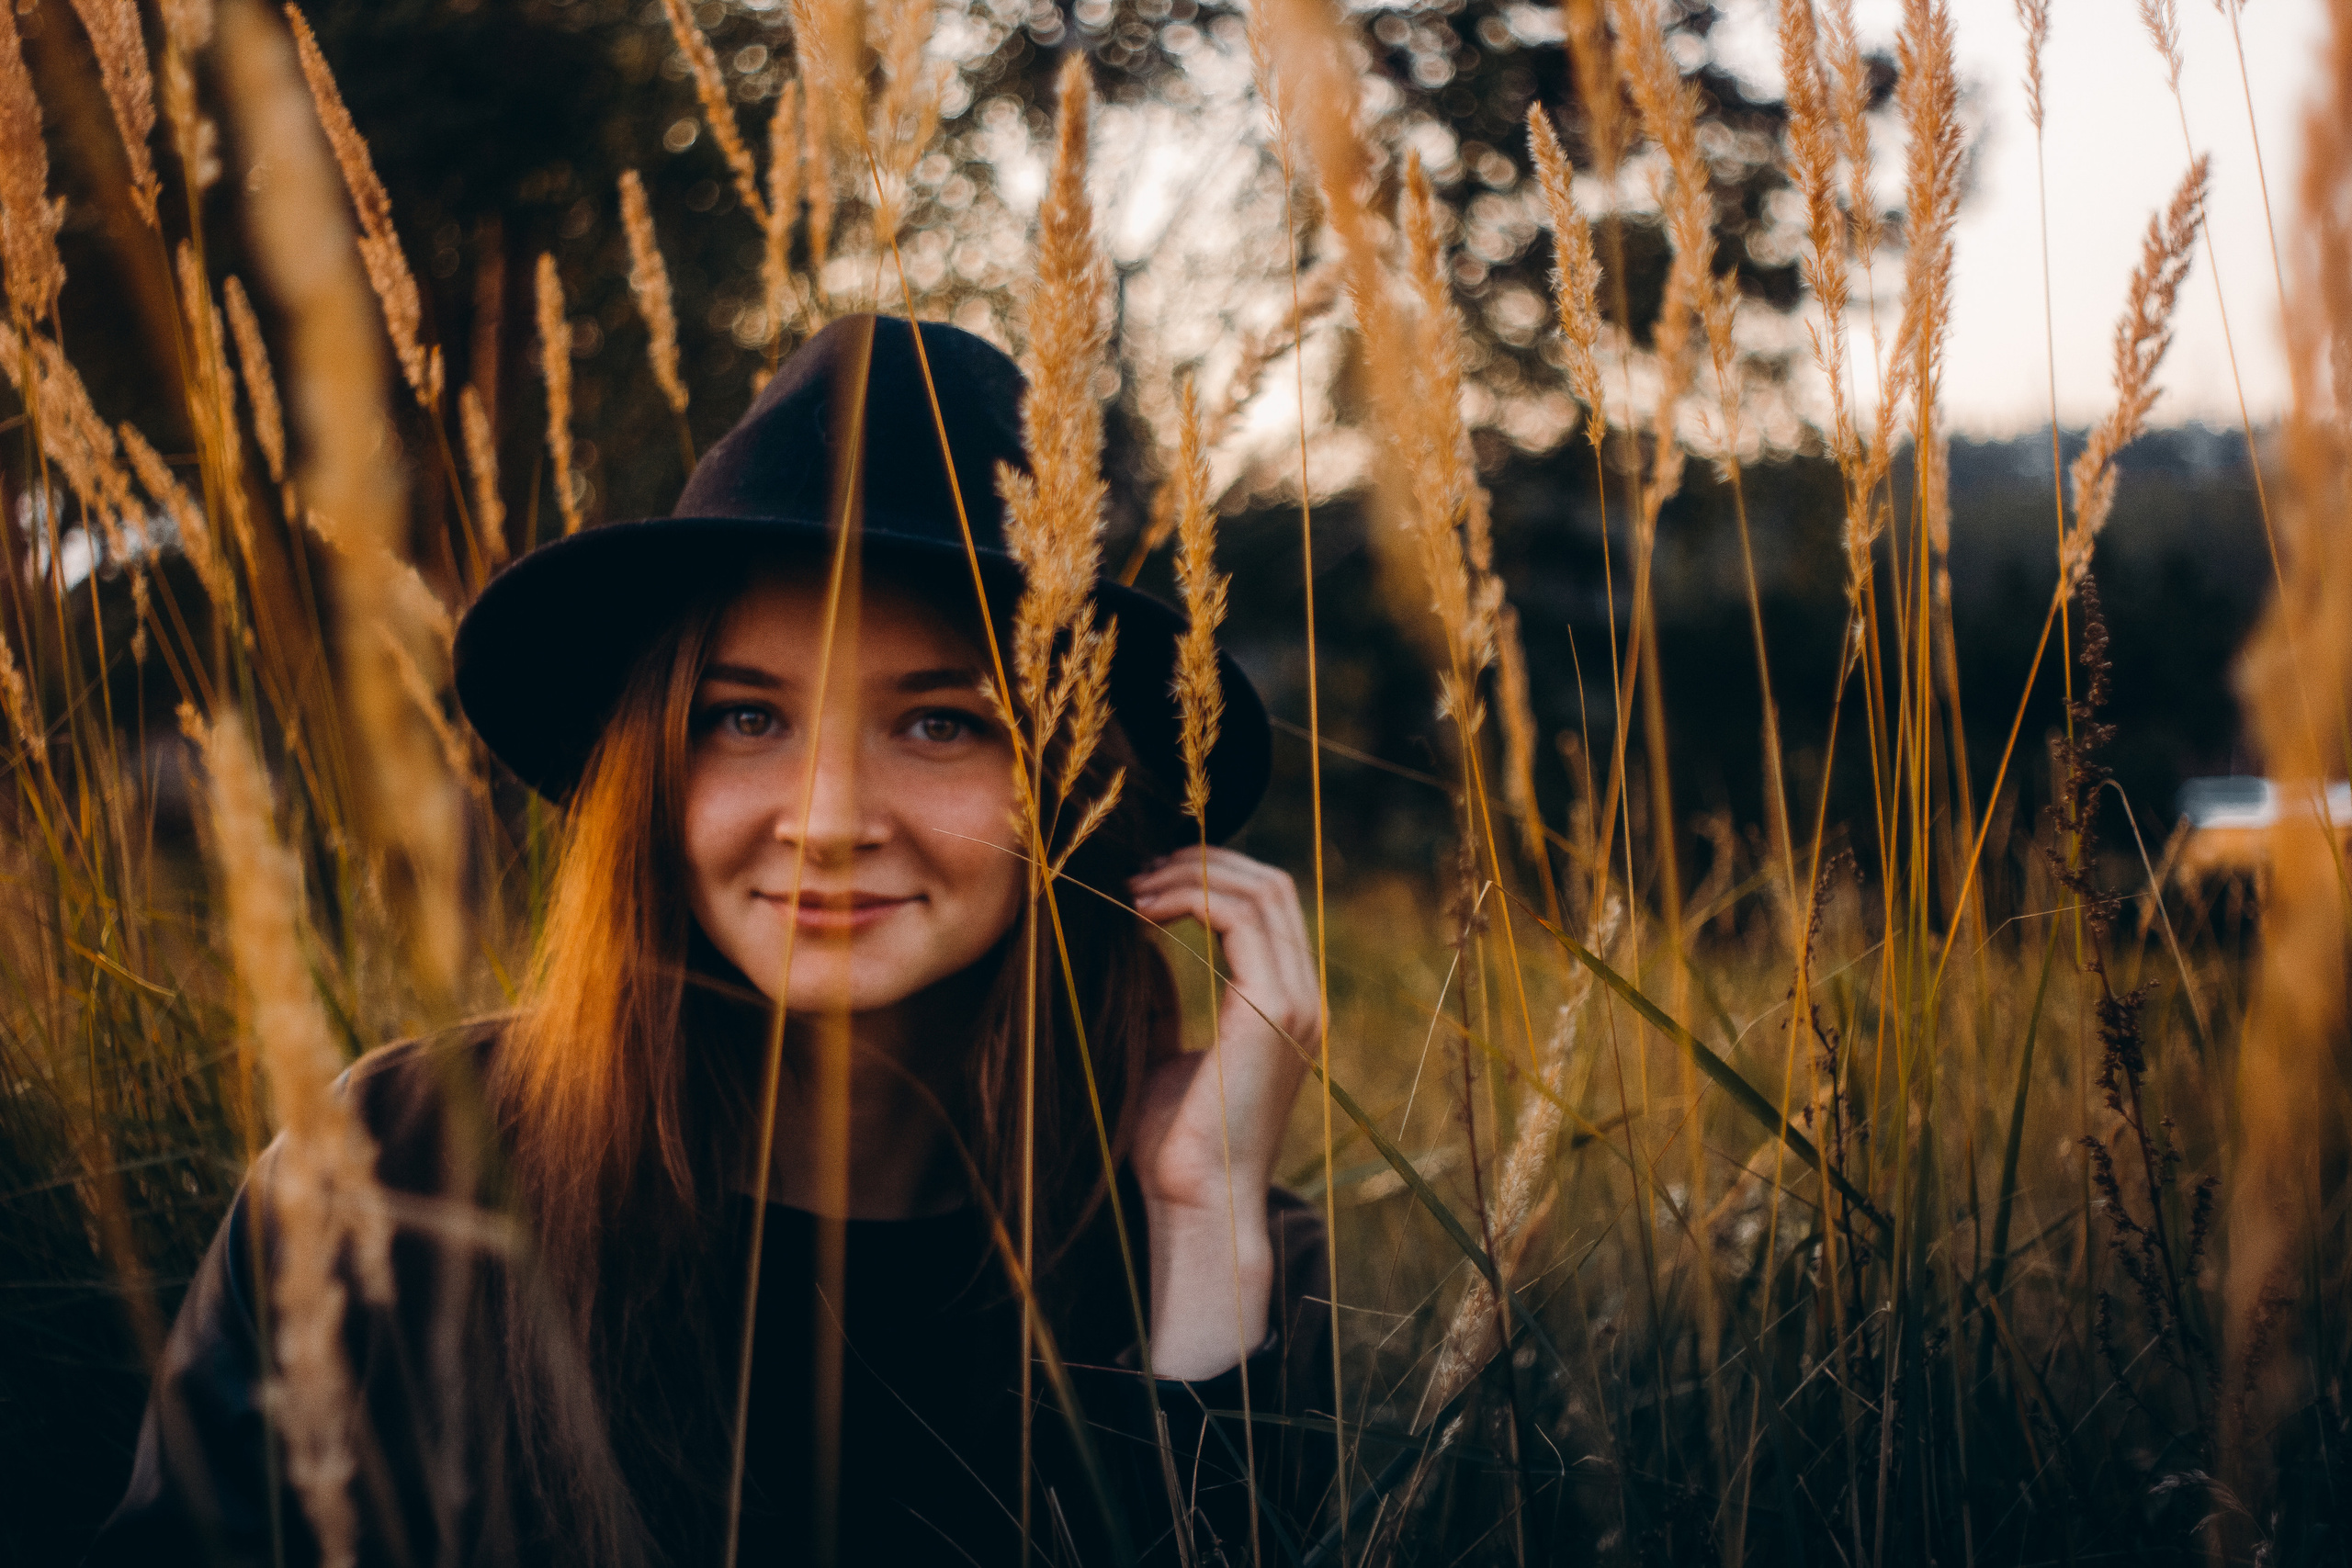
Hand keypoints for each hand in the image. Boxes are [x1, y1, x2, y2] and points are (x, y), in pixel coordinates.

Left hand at [1126, 846, 1318, 1377]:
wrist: (1194, 1203)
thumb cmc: (1172, 1145)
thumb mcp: (1166, 1052)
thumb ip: (1164, 997)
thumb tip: (1134, 944)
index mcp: (1287, 1007)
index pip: (1269, 906)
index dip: (1211, 876)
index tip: (1145, 883)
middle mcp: (1304, 998)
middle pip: (1272, 884)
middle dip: (1204, 862)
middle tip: (1138, 871)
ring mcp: (1296, 1002)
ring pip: (1261, 890)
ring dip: (1192, 874)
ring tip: (1134, 888)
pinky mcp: (1271, 1010)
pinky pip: (1239, 918)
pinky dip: (1190, 899)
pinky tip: (1142, 912)